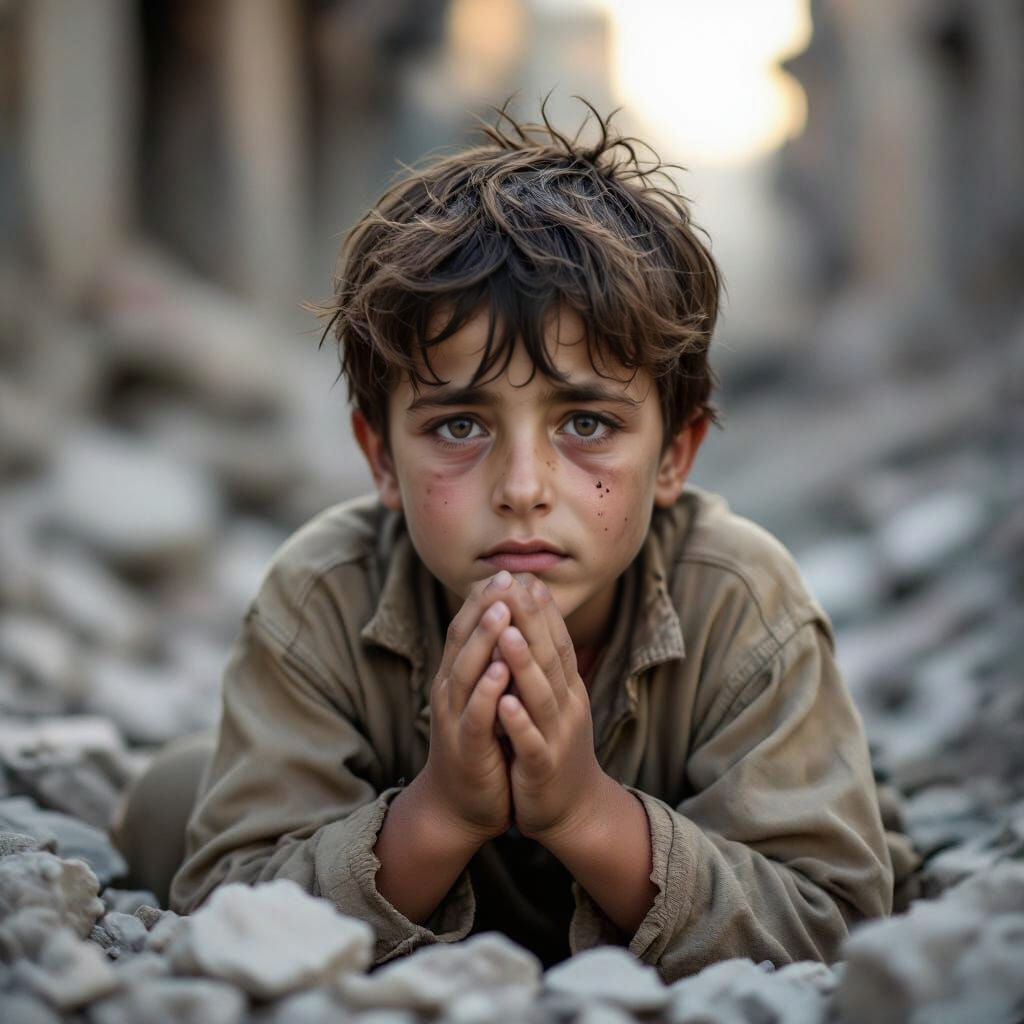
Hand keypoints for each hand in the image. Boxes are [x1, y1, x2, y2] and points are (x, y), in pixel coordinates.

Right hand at [420, 572, 517, 843]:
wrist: (460, 806)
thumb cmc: (480, 747)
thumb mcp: (485, 697)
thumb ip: (490, 662)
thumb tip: (506, 620)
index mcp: (456, 677)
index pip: (466, 627)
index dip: (484, 599)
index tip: (507, 571)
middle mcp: (449, 691)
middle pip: (461, 640)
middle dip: (483, 608)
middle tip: (504, 577)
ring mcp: (453, 719)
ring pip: (465, 672)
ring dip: (483, 640)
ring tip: (501, 612)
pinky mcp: (464, 747)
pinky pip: (475, 716)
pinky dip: (486, 692)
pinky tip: (500, 672)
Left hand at [493, 576, 605, 842]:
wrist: (573, 811)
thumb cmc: (554, 749)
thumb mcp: (554, 702)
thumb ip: (546, 667)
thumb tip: (535, 622)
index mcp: (567, 690)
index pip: (558, 642)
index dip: (544, 611)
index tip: (528, 577)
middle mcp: (567, 707)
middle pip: (551, 658)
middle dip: (532, 622)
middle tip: (516, 587)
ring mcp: (556, 737)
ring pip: (540, 695)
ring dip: (523, 663)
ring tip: (505, 633)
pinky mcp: (542, 767)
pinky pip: (529, 742)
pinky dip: (517, 721)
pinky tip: (503, 703)